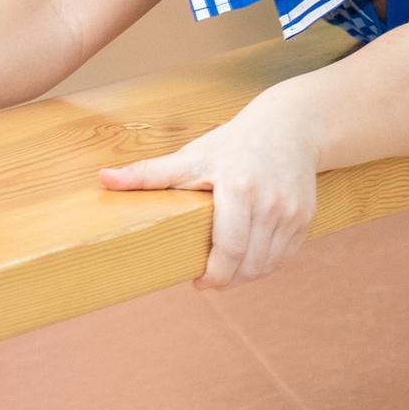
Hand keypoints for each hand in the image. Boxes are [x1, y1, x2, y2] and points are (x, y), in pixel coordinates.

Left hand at [98, 96, 316, 288]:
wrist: (291, 126)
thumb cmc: (234, 142)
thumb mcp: (193, 154)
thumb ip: (150, 172)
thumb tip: (103, 178)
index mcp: (238, 187)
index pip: (228, 249)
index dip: (213, 276)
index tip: (197, 283)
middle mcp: (269, 202)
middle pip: (249, 265)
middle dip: (227, 281)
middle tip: (210, 280)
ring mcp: (291, 212)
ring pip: (267, 266)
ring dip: (246, 277)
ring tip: (228, 270)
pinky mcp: (305, 218)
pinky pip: (285, 257)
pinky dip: (266, 265)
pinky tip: (249, 259)